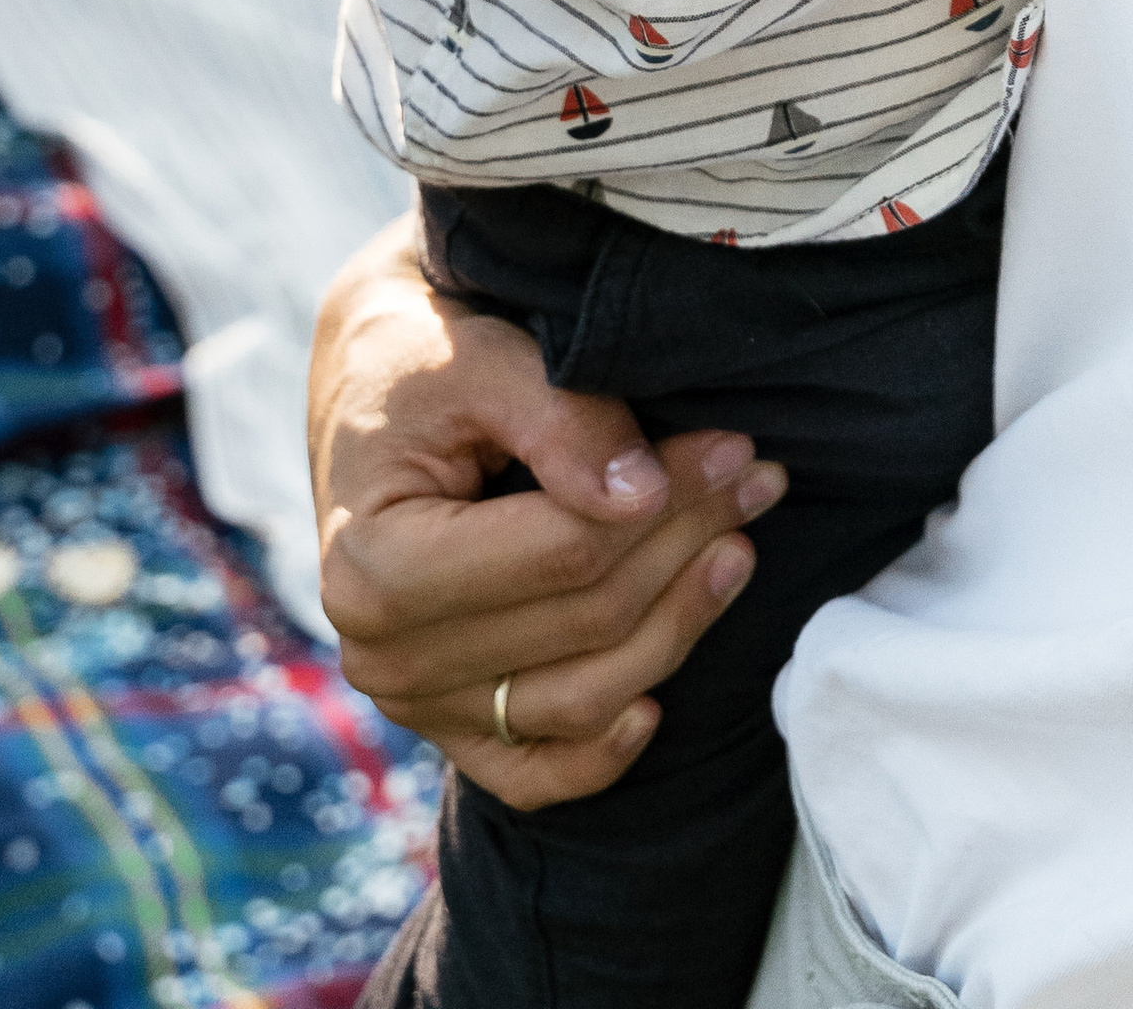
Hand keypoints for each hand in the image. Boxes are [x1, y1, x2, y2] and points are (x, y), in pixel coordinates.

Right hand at [310, 217, 787, 811]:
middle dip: (686, 545)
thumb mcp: (481, 359)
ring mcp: (419, 707)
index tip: (736, 445)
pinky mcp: (451, 730)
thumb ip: (560, 420)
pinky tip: (660, 700)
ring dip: (678, 625)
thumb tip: (642, 494)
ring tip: (741, 546)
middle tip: (760, 477)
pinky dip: (602, 753)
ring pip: (582, 700)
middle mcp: (385, 657)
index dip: (665, 502)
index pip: (560, 554)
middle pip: (584, 624)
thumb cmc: (424, 362)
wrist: (377, 394)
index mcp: (373, 566)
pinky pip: (536, 774)